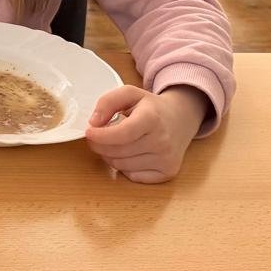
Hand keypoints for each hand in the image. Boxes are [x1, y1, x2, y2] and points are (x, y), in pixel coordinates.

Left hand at [82, 85, 208, 183]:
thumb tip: (94, 123)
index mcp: (152, 118)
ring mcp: (166, 159)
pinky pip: (132, 176)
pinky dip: (124, 167)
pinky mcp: (168, 173)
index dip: (101, 136)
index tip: (89, 132)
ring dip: (111, 156)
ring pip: (121, 166)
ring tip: (117, 143)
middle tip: (97, 137)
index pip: (122, 134)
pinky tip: (130, 154)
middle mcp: (162, 141)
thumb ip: (108, 102)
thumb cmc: (151, 108)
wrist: (180, 120)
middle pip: (118, 152)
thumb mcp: (130, 94)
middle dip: (100, 145)